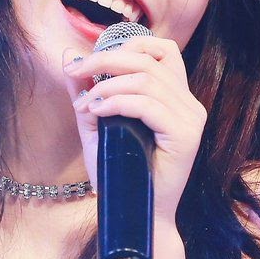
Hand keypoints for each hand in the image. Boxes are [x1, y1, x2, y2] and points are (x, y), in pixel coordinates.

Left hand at [61, 35, 206, 225]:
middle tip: (76, 73)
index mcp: (175, 96)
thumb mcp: (97, 124)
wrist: (135, 214)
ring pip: (146, 80)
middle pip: (149, 59)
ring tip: (87, 104)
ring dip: (107, 86)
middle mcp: (189, 103)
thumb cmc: (119, 173)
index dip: (127, 44)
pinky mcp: (186, 136)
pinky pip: (148, 105)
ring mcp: (191, 119)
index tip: (91, 62)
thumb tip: (68, 58)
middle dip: (105, 60)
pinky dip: (117, 103)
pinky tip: (98, 112)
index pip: (162, 50)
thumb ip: (87, 92)